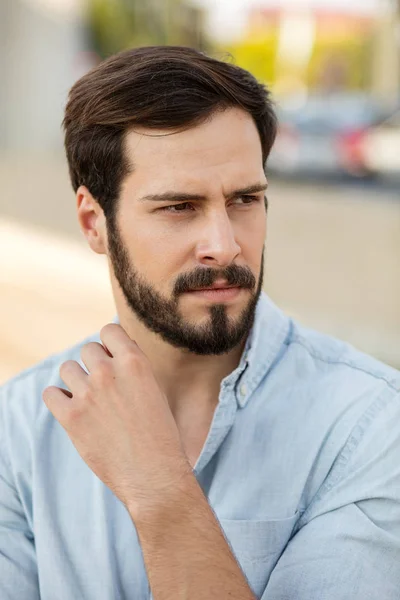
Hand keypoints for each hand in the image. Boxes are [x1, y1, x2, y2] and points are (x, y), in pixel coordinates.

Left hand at [42, 324, 190, 512]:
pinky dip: (58, 400)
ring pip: (68, 368)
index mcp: (134, 361)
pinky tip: (72, 410)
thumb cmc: (161, 435)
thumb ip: (132, 368)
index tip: (112, 358)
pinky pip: (50, 394)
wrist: (154, 474)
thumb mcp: (155, 390)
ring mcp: (87, 394)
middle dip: (94, 364)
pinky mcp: (71, 417)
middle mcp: (108, 372)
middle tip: (104, 386)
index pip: (109, 330)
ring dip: (76, 380)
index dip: (110, 344)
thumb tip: (113, 352)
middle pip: (87, 349)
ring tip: (88, 399)